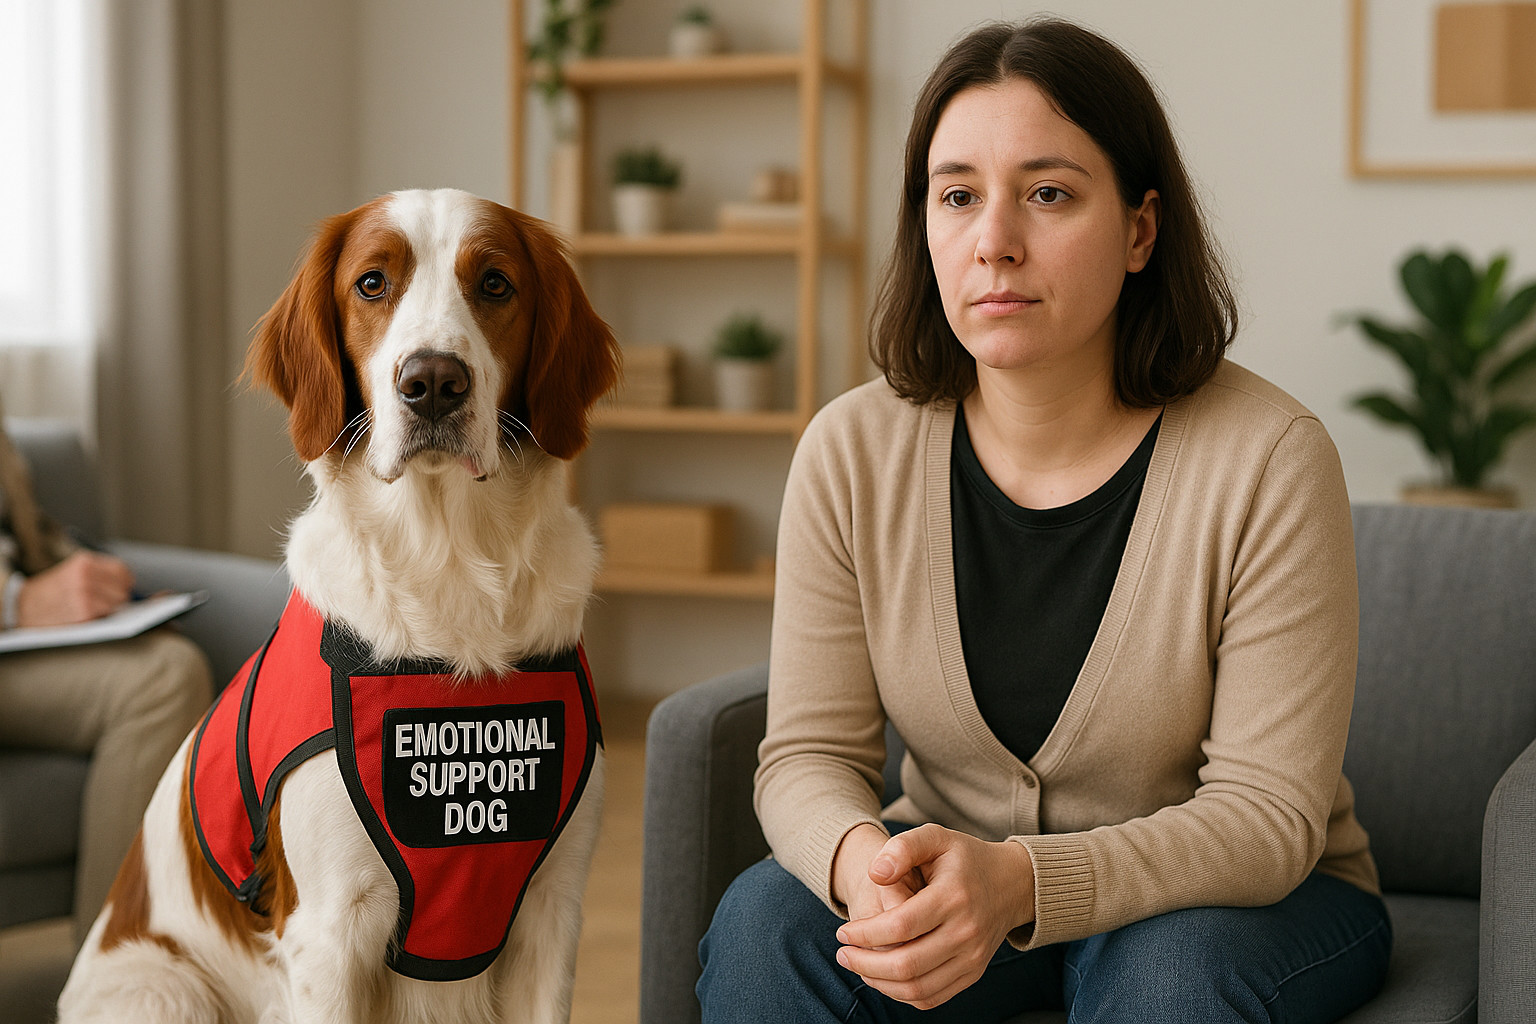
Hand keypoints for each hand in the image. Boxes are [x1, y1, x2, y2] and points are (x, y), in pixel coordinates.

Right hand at [16, 551, 135, 626]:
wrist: (24, 606)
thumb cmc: (54, 590)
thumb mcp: (74, 570)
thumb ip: (101, 573)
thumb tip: (134, 586)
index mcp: (84, 562)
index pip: (122, 571)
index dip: (123, 582)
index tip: (120, 587)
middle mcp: (85, 576)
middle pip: (122, 590)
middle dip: (117, 597)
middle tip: (102, 601)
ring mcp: (84, 595)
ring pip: (117, 604)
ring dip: (109, 609)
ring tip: (90, 607)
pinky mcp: (83, 614)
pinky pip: (106, 616)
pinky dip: (100, 617)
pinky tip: (85, 614)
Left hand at [833, 823, 1035, 1009]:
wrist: (1012, 883)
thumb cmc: (965, 858)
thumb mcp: (936, 837)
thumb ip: (903, 847)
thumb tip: (874, 873)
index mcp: (954, 896)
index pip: (900, 926)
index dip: (864, 933)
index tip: (843, 931)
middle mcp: (966, 932)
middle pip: (906, 964)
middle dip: (865, 963)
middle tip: (843, 953)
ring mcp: (972, 957)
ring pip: (917, 988)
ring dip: (879, 982)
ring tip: (858, 965)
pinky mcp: (973, 973)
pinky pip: (932, 997)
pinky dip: (901, 994)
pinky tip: (883, 977)